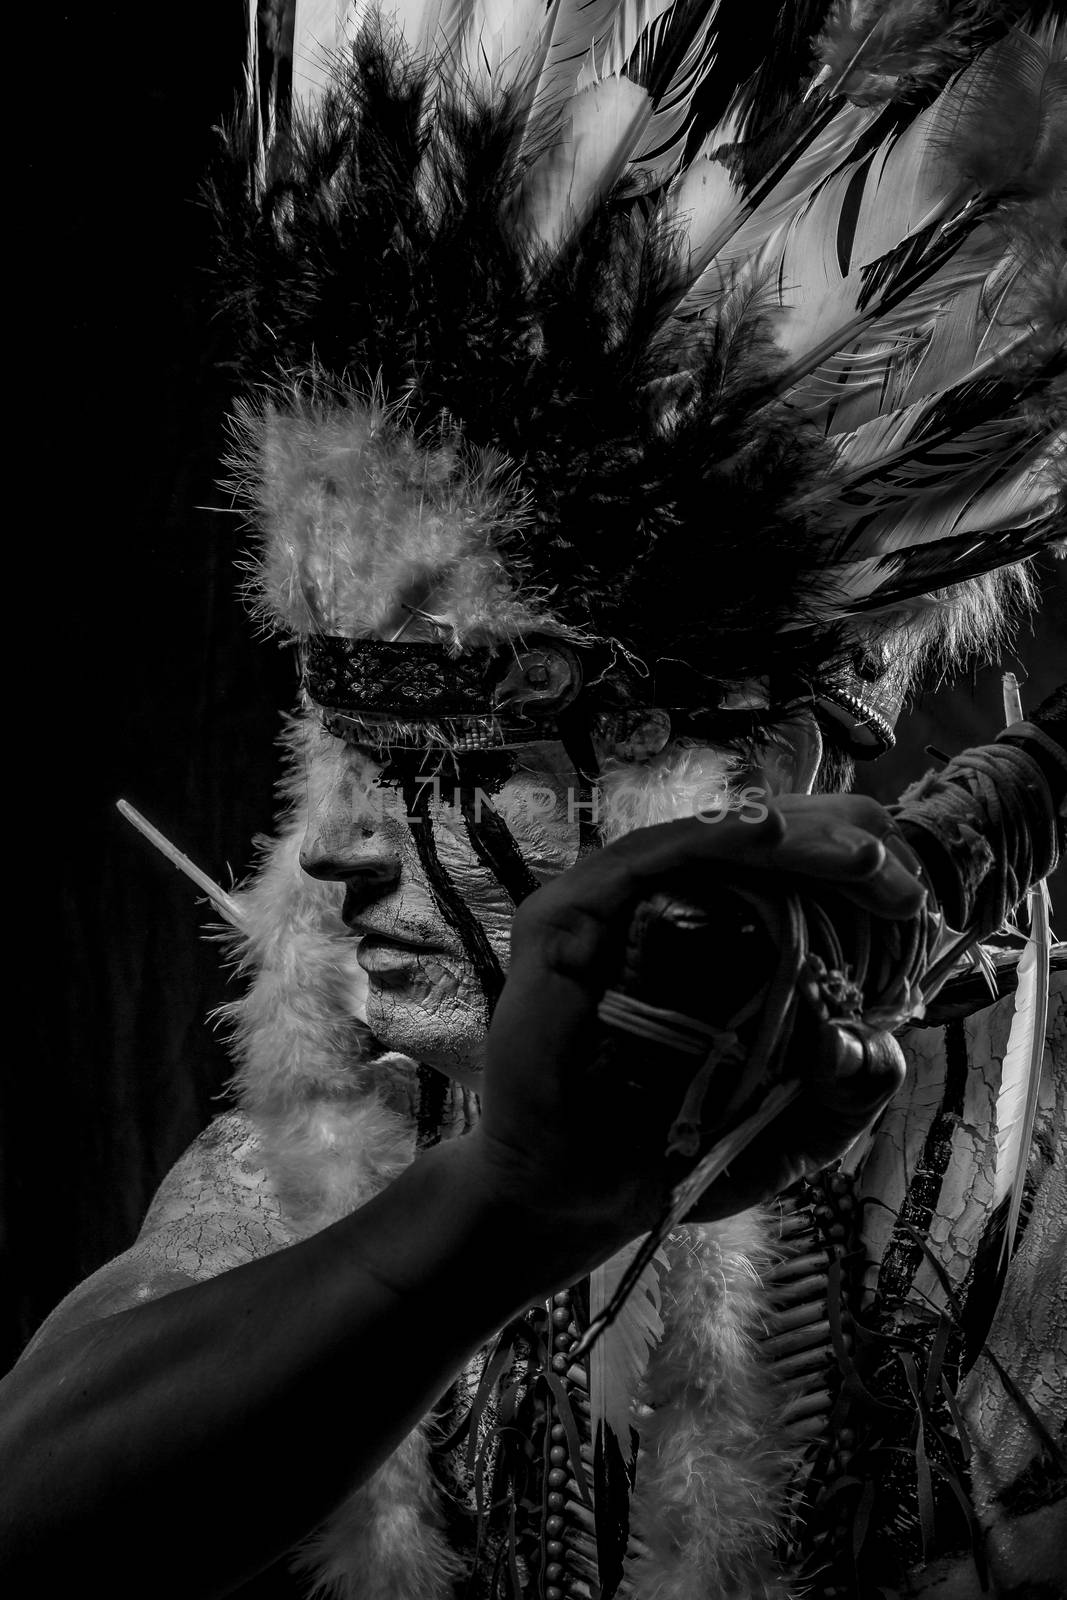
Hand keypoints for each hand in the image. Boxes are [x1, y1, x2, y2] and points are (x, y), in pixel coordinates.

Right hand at [467, 796, 916, 1272]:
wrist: (571, 1200)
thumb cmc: (665, 1157)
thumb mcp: (785, 1135)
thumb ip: (843, 1096)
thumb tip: (886, 1047)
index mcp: (710, 944)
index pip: (786, 875)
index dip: (851, 868)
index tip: (912, 896)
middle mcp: (659, 912)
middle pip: (756, 843)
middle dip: (838, 842)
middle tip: (897, 873)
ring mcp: (609, 909)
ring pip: (708, 839)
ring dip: (795, 836)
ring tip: (864, 856)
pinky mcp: (565, 919)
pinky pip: (642, 859)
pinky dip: (710, 838)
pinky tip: (770, 835)